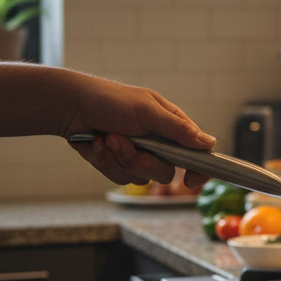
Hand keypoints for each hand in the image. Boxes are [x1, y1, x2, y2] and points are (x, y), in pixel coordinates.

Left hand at [61, 75, 214, 186]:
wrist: (71, 106)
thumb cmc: (110, 100)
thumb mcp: (148, 111)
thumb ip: (178, 129)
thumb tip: (209, 143)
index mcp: (172, 128)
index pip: (197, 155)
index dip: (199, 171)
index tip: (190, 181)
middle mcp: (159, 145)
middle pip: (165, 173)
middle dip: (139, 160)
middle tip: (121, 140)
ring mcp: (138, 156)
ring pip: (140, 178)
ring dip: (118, 159)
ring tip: (105, 138)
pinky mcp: (118, 165)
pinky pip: (119, 178)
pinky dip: (105, 162)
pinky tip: (96, 144)